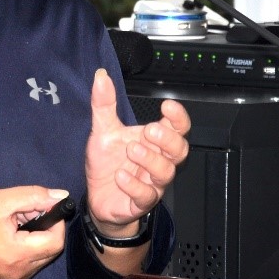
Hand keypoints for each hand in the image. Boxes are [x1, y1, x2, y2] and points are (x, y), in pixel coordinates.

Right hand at [0, 186, 69, 278]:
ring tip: (12, 228)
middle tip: (22, 215)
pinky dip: (24, 253)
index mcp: (17, 255)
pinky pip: (28, 268)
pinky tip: (6, 241)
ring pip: (40, 260)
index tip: (42, 208)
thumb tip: (62, 196)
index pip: (56, 242)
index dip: (55, 222)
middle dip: (43, 230)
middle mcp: (19, 275)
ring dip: (34, 241)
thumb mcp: (0, 200)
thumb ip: (34, 196)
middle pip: (50, 251)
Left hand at [84, 68, 188, 233]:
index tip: (167, 106)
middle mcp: (156, 161)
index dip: (178, 117)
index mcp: (153, 142)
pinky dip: (134, 185)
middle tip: (150, 130)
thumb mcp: (103, 131)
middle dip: (168, 139)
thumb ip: (104, 105)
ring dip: (151, 160)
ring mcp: (151, 183)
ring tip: (131, 150)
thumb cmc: (107, 165)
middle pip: (179, 150)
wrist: (98, 198)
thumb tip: (101, 76)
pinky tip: (120, 176)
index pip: (177, 128)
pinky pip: (145, 196)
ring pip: (166, 172)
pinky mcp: (139, 202)